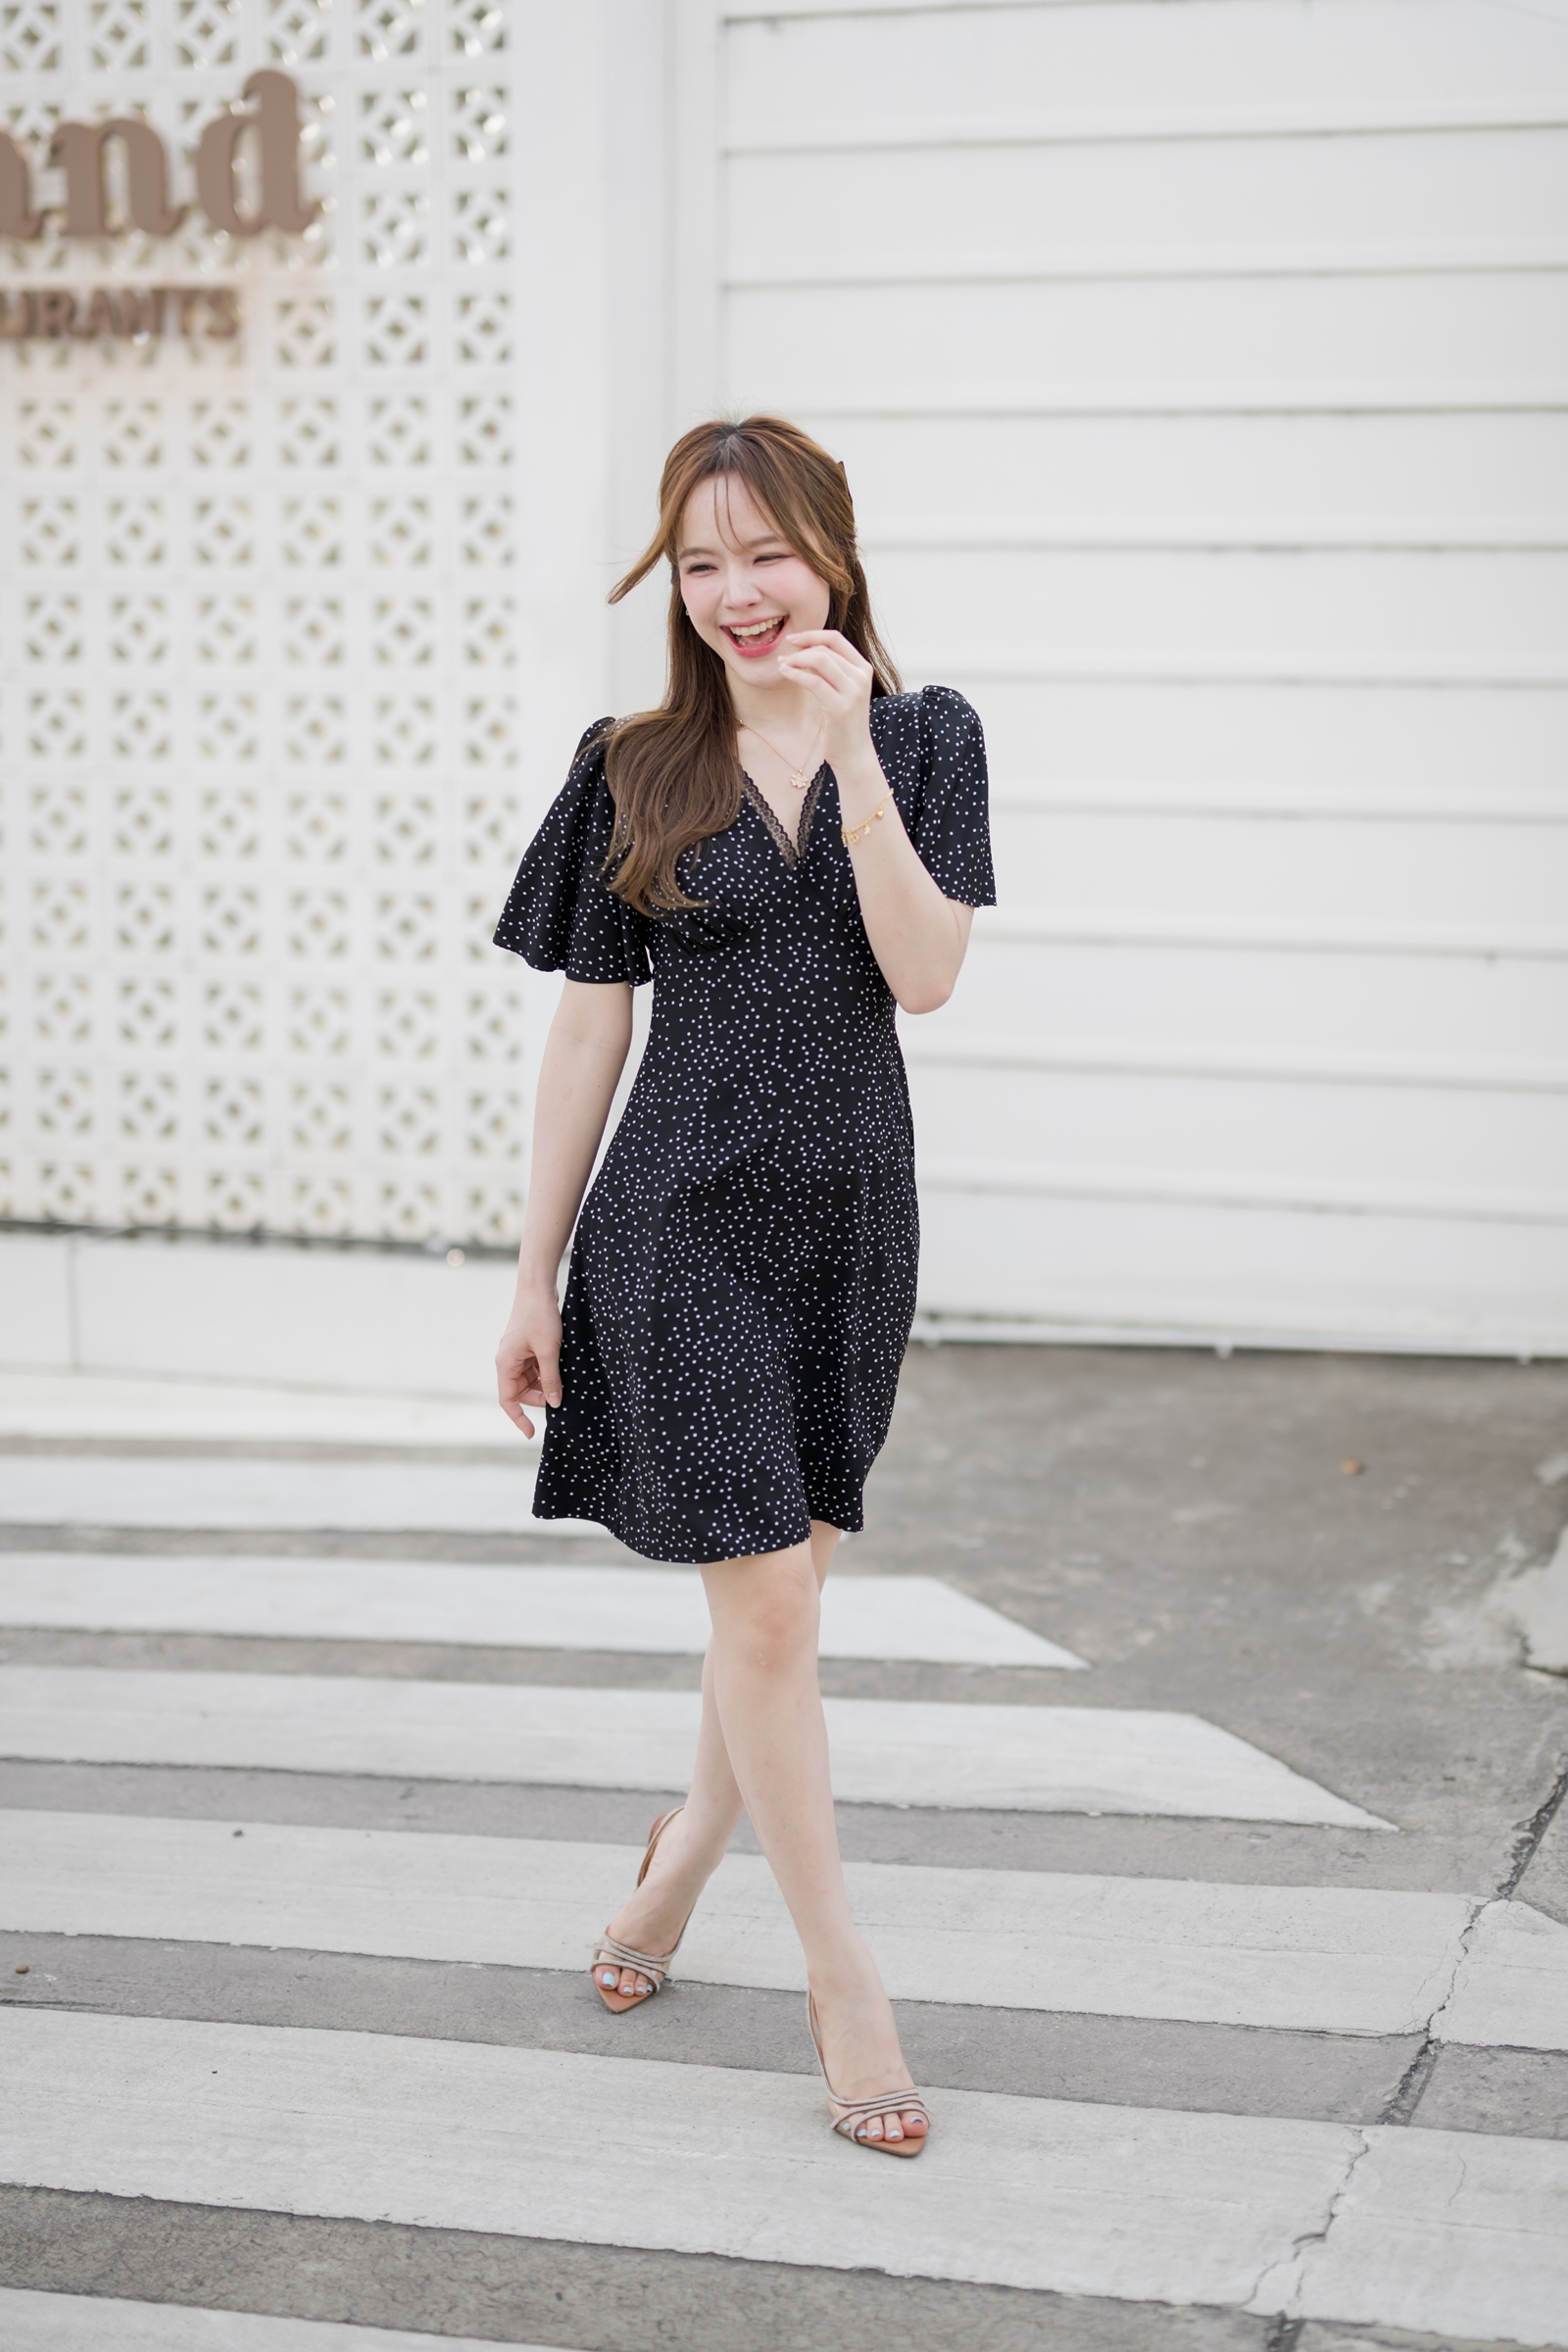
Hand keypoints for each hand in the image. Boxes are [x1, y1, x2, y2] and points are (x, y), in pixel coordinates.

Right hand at [496, 1286, 562, 1438]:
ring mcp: (518, 1353)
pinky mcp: (527, 1346)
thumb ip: (551, 1379)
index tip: (531, 1433)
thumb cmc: (539, 1316)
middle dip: (540, 1397)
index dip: (518, 1419)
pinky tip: (561, 1368)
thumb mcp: (548, 1351)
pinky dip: (547, 1372)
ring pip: (530, 1380)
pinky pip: (535, 1367)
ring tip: (563, 1380)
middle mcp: (508, 1361)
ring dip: (545, 1384)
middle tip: (560, 1397)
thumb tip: (555, 1404)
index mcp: (505, 1364)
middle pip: (521, 1392)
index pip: (508, 1401)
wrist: (538, 1286)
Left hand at [776, 629, 874, 773]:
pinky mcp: (840, 707)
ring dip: (796, 660)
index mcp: (863, 668)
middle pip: (826, 648)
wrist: (854, 755)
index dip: (812, 634)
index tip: (793, 639)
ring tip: (782, 665)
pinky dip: (796, 674)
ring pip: (820, 660)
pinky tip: (785, 673)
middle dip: (800, 648)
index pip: (836, 639)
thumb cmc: (844, 723)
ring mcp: (853, 692)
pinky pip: (814, 681)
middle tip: (783, 655)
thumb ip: (832, 670)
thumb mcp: (842, 691)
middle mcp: (861, 677)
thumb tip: (805, 650)